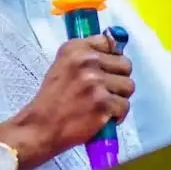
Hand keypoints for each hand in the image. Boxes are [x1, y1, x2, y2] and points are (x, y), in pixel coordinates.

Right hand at [13, 34, 134, 168]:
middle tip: (103, 90)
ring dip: (118, 98)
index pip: (110, 42)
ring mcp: (95, 82)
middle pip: (126, 65)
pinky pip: (125, 106)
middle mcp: (86, 61)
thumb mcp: (63, 65)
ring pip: (128, 86)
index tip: (105, 68)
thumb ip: (87, 55)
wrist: (42, 126)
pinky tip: (101, 116)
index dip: (111, 58)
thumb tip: (116, 46)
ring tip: (101, 104)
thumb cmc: (52, 99)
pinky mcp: (103, 103)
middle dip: (118, 79)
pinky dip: (117, 115)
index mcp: (75, 48)